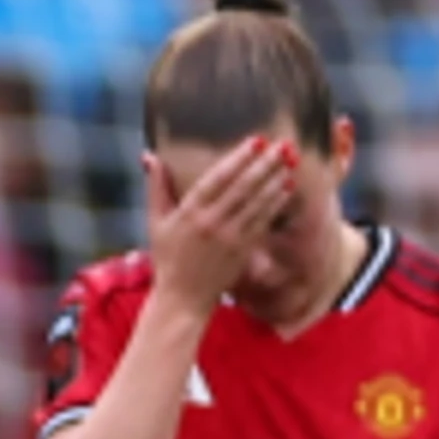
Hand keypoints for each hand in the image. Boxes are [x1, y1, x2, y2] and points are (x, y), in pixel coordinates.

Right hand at [141, 136, 296, 311]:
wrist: (182, 297)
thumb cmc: (168, 257)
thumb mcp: (155, 221)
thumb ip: (156, 187)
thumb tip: (149, 156)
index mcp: (189, 213)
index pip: (217, 179)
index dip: (238, 158)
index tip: (255, 140)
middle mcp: (211, 223)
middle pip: (243, 187)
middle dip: (265, 164)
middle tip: (284, 145)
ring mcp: (229, 237)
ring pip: (257, 203)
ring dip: (275, 180)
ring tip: (289, 161)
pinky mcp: (243, 250)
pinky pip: (263, 221)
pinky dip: (275, 203)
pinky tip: (286, 187)